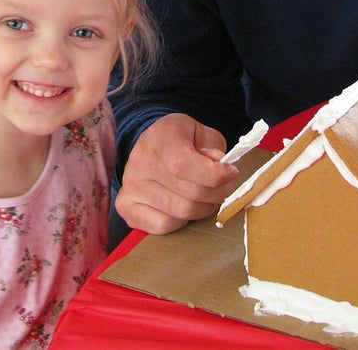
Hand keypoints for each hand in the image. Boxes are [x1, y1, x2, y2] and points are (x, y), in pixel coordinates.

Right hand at [115, 113, 238, 234]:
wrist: (152, 144)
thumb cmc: (180, 139)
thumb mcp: (201, 132)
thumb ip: (213, 147)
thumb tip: (220, 168)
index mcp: (160, 138)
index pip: (186, 165)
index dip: (216, 174)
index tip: (230, 172)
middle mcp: (140, 163)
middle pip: (190, 193)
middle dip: (218, 193)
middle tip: (226, 187)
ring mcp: (131, 187)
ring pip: (182, 212)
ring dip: (204, 208)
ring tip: (209, 197)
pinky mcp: (127, 207)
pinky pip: (165, 225)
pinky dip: (182, 221)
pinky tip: (185, 206)